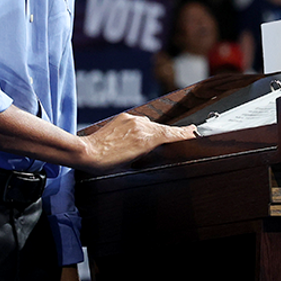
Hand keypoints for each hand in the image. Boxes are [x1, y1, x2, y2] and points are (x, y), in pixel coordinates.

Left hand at [78, 114, 195, 171]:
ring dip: (155, 132)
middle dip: (174, 133)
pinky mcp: (124, 117)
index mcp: (146, 139)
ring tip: (155, 142)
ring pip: (151, 125)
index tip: (193, 131)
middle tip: (187, 132)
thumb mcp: (133, 163)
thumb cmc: (107, 163)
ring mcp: (132, 120)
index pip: (171, 134)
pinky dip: (142, 128)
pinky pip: (139, 122)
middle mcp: (141, 126)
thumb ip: (148, 151)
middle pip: (163, 129)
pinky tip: (137, 137)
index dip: (183, 133)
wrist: (87, 151)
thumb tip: (156, 145)